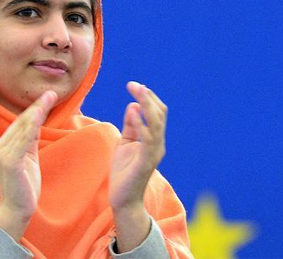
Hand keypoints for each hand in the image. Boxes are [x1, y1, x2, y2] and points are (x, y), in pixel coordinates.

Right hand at [0, 90, 56, 240]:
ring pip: (23, 128)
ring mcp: (2, 154)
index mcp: (2, 145)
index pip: (20, 122)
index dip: (35, 108)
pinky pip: (22, 140)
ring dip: (37, 112)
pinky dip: (31, 126)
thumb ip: (30, 139)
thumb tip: (38, 120)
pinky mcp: (9, 162)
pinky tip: (40, 116)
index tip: (48, 96)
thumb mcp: (29, 156)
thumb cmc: (25, 184)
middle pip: (21, 122)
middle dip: (37, 106)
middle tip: (52, 93)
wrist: (18, 209)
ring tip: (49, 99)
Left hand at [109, 82, 166, 251]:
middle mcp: (158, 144)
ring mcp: (154, 153)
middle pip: (159, 115)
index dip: (148, 98)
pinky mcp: (145, 162)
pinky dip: (141, 124)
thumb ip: (130, 125)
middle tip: (133, 84)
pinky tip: (133, 111)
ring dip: (147, 105)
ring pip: (156, 124)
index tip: (134, 85)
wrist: (123, 199)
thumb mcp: (125, 142)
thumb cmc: (124, 171)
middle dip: (147, 97)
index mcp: (154, 139)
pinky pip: (147, 140)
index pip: (157, 113)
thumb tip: (132, 105)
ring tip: (137, 91)